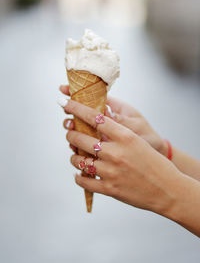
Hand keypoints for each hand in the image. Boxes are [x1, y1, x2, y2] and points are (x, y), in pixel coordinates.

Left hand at [60, 98, 180, 215]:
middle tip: (69, 132)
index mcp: (125, 136)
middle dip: (70, 133)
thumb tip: (96, 125)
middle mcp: (115, 152)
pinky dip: (79, 177)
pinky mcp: (109, 188)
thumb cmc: (154, 162)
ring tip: (76, 156)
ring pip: (79, 160)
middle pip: (81, 138)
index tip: (63, 101)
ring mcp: (110, 171)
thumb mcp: (137, 141)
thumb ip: (117, 133)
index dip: (75, 107)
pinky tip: (80, 174)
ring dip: (74, 156)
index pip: (94, 117)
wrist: (168, 189)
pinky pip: (84, 181)